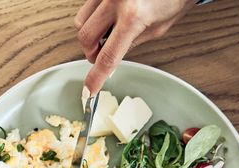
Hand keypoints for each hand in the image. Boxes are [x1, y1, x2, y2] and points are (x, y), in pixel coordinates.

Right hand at [75, 0, 194, 93]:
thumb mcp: (157, 29)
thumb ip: (132, 43)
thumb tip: (113, 55)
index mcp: (133, 17)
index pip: (107, 56)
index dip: (96, 77)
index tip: (89, 89)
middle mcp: (116, 1)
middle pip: (86, 38)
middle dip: (91, 51)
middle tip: (100, 54)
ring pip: (81, 21)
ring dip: (90, 33)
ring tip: (104, 34)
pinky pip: (87, 7)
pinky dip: (93, 17)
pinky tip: (106, 18)